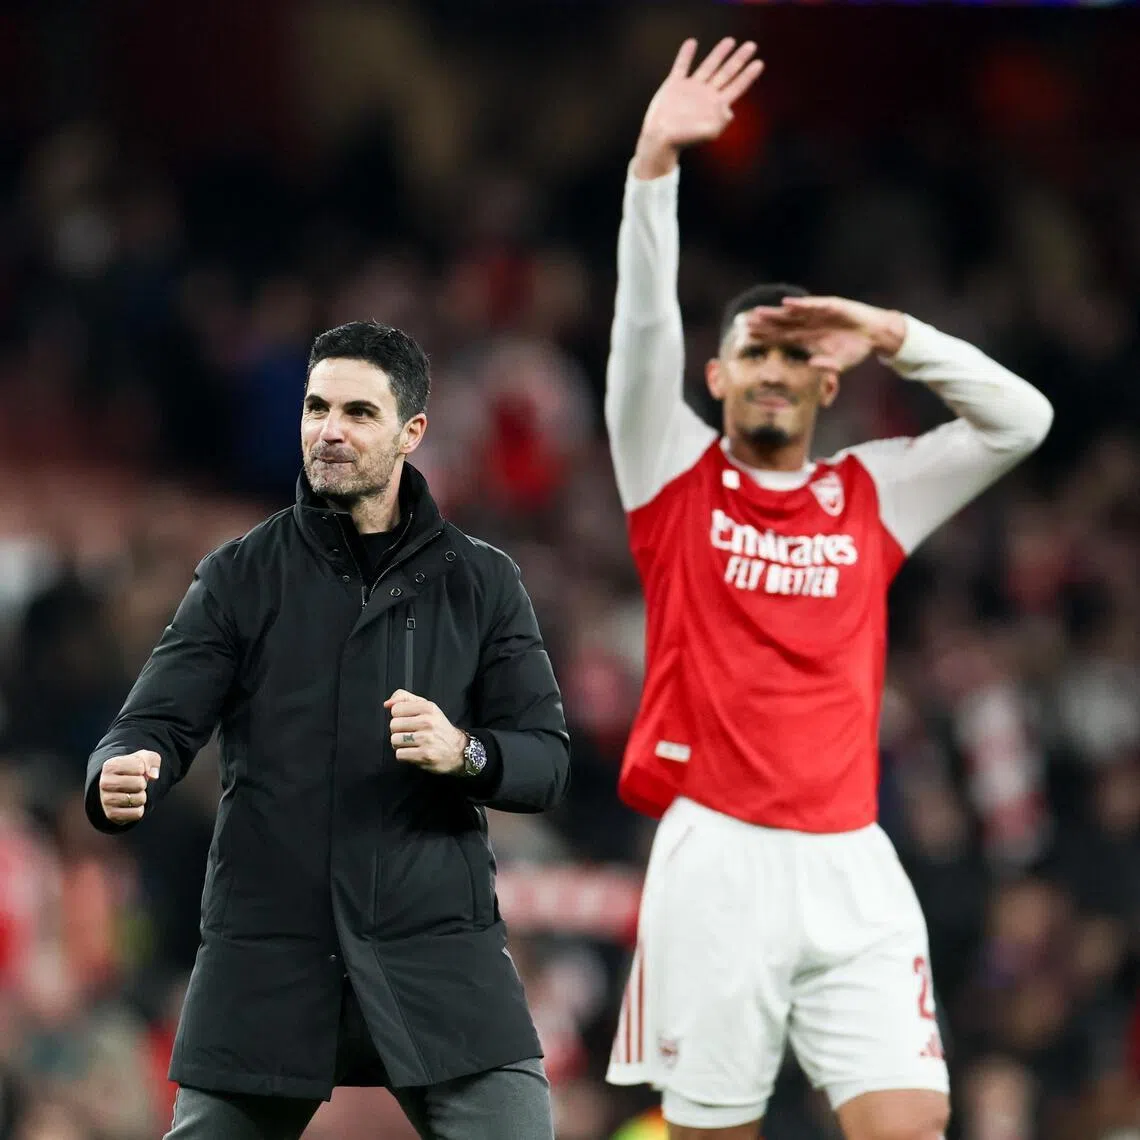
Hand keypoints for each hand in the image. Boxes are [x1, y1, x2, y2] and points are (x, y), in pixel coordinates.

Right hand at [99, 750, 161, 824]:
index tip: (137, 771)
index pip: (140, 767)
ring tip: (133, 793)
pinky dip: (139, 809)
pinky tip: (131, 804)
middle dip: (143, 784)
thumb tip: (153, 776)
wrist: (119, 788)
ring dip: (142, 797)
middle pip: (139, 784)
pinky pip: (137, 813)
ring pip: (139, 799)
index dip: (144, 769)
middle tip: (136, 784)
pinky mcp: (111, 814)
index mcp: (110, 766)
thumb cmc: (133, 770)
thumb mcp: (143, 758)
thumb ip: (150, 760)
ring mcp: (106, 800)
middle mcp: (105, 783)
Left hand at [385, 690, 466, 775]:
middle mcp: (428, 722)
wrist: (459, 750)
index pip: (396, 709)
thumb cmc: (439, 728)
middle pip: (393, 725)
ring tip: (411, 744)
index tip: (408, 721)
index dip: (399, 717)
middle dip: (398, 731)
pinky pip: (399, 754)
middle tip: (409, 734)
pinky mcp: (425, 755)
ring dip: (400, 745)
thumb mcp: (427, 707)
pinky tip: (414, 753)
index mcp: (428, 707)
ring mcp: (426, 739)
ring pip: (394, 740)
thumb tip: (387, 704)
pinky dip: (404, 755)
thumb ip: (405, 699)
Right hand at [633, 37, 764, 178]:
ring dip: (719, 53)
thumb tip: (729, 110)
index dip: (748, 75)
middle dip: (739, 59)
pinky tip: (691, 43)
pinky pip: (681, 66)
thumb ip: (722, 120)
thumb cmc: (685, 139)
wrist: (661, 139)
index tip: (759, 63)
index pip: (737, 87)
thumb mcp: (709, 133)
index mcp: (716, 106)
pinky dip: (686, 55)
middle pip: (727, 73)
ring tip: (730, 40)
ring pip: (708, 66)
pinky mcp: (675, 85)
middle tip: (752, 46)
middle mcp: (706, 95)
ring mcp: (691, 89)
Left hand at [744, 296, 906, 372]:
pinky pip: (814, 305)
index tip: (748, 340)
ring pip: (793, 314)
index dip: (765, 339)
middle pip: (781, 324)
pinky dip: (802, 305)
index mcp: (807, 339)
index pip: (781, 338)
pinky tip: (787, 304)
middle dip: (763, 325)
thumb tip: (811, 365)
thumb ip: (825, 366)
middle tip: (744, 325)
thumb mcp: (838, 363)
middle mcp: (809, 325)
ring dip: (776, 313)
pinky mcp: (832, 306)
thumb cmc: (854, 350)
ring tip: (759, 312)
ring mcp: (819, 315)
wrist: (874, 335)